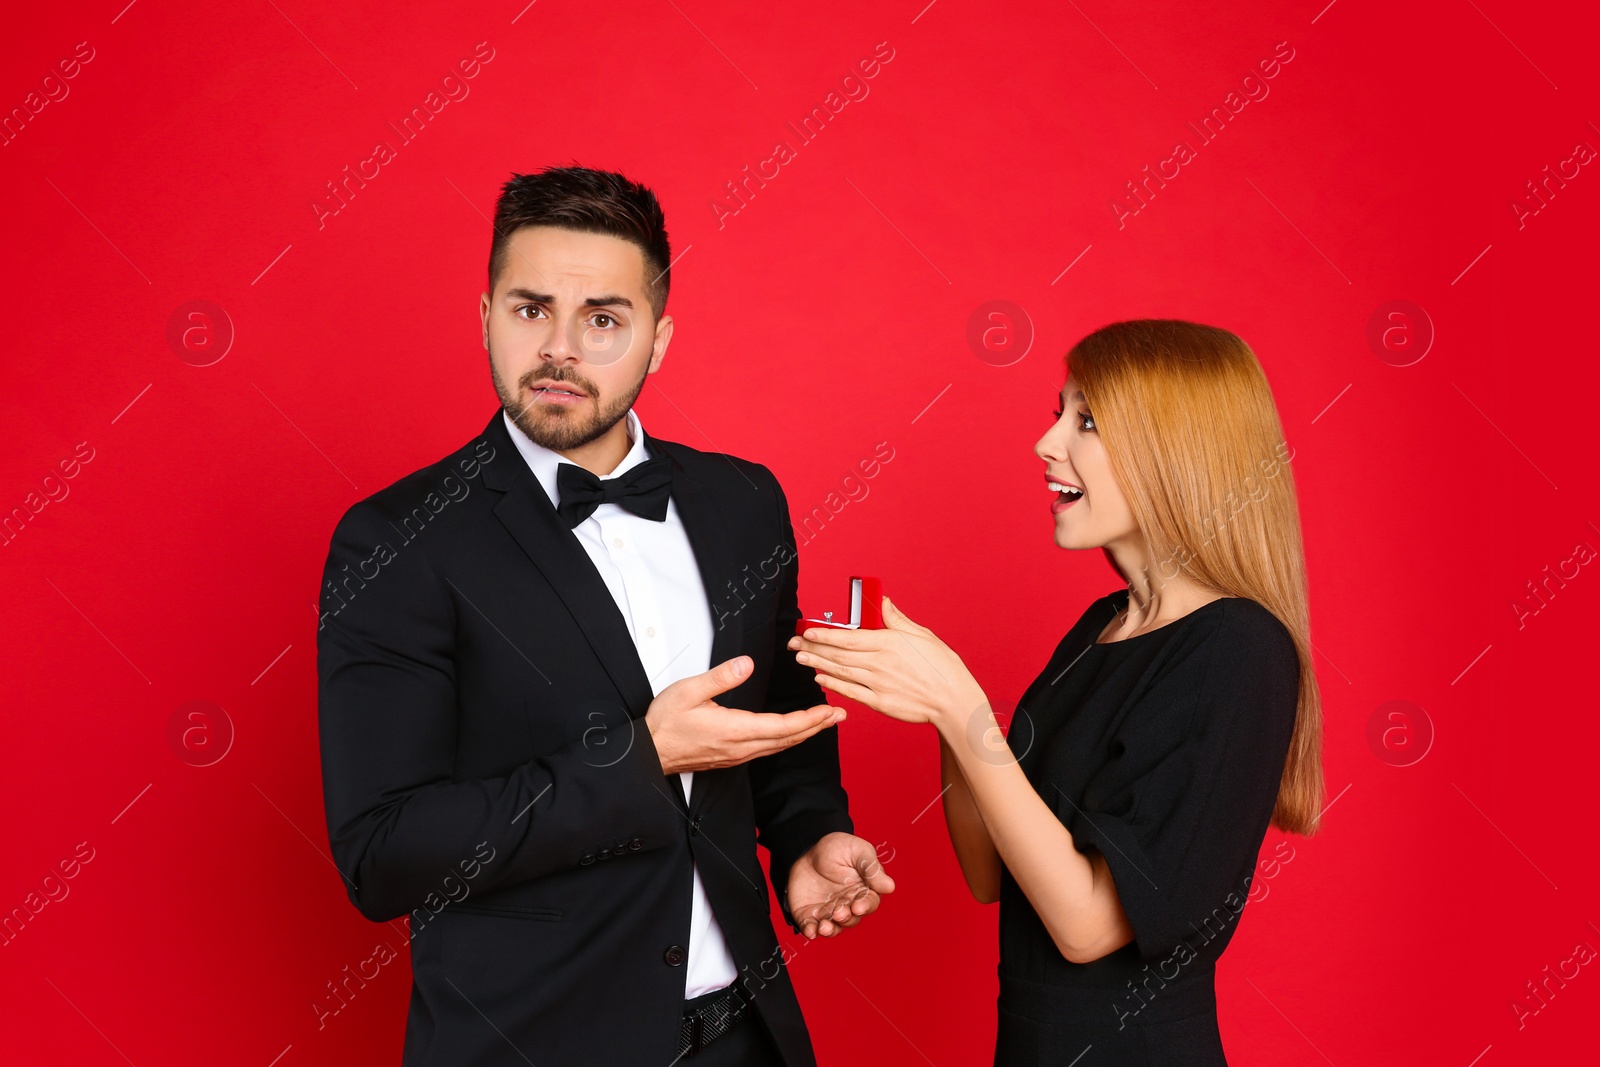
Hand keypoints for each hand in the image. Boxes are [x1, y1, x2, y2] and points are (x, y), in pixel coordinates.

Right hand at [644, 655, 845, 774]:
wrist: (650, 754)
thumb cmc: (665, 724)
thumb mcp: (688, 691)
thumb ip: (720, 677)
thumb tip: (746, 664)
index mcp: (734, 730)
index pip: (783, 726)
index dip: (809, 719)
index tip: (829, 710)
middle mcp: (741, 746)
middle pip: (788, 738)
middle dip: (817, 725)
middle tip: (840, 715)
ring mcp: (738, 754)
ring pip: (780, 745)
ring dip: (805, 733)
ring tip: (823, 721)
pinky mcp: (732, 756)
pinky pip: (768, 749)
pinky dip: (787, 738)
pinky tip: (792, 732)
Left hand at [786, 832, 895, 939]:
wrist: (809, 852)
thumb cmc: (837, 849)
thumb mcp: (856, 850)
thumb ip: (870, 867)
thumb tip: (889, 886)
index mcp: (863, 890)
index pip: (869, 903)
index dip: (864, 907)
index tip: (858, 907)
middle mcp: (848, 905)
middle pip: (851, 918)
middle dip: (846, 918)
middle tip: (839, 913)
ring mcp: (829, 912)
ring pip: (834, 927)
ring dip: (830, 930)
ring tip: (823, 926)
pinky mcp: (811, 915)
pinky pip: (812, 927)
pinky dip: (811, 931)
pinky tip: (810, 930)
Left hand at [787, 597, 984, 727]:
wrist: (953, 699)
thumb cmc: (942, 666)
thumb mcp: (922, 635)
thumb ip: (898, 620)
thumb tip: (883, 603)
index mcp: (889, 643)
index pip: (848, 638)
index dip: (824, 634)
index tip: (808, 631)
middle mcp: (880, 663)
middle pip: (839, 654)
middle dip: (813, 647)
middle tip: (794, 643)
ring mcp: (878, 684)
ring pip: (841, 671)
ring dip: (818, 664)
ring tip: (800, 658)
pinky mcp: (879, 702)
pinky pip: (851, 692)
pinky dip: (834, 684)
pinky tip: (820, 678)